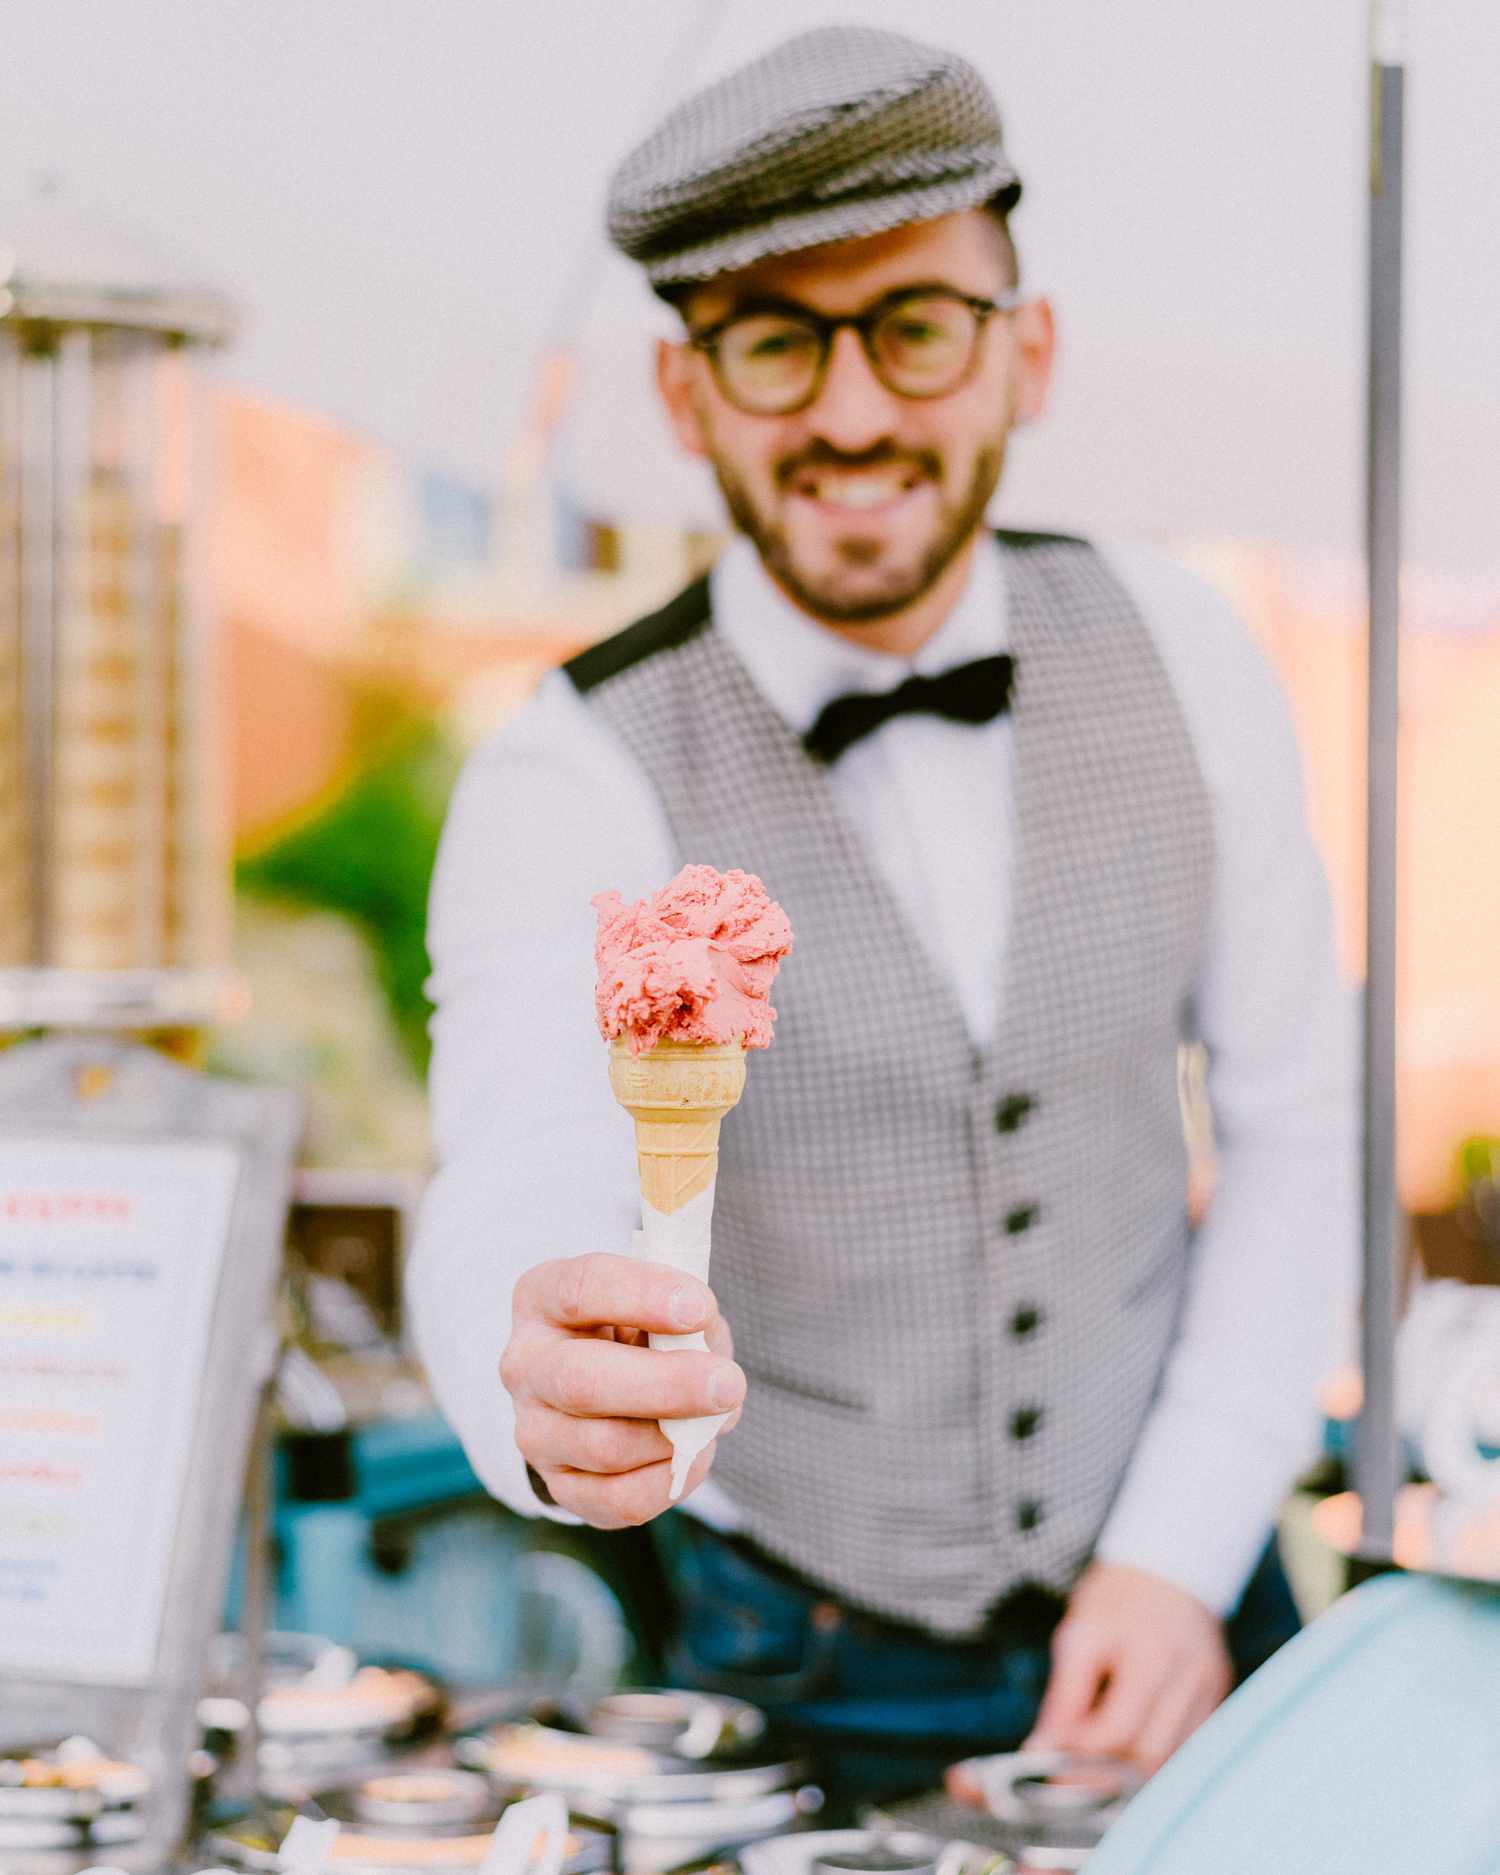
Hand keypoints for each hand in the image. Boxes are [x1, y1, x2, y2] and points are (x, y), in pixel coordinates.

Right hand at [501, 1252, 745, 1528]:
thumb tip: (714, 1367)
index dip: (643, 1296)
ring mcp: (534, 1431)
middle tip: (729, 1384)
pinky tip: (693, 1452)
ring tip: (715, 1416)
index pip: (580, 1290)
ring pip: (604, 1447)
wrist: (603, 1381)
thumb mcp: (659, 1300)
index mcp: (541, 1298)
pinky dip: (669, 1481)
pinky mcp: (559, 1485)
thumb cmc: (638, 1326)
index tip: (700, 1307)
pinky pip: (618, 1500)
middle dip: (665, 1385)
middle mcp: (525, 1365)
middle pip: (582, 1383)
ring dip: (675, 1436)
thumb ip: (687, 1320)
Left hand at [1024, 1561, 1231, 1773]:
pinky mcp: (1218, 1698)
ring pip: (1172, 1761)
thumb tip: (1041, 1749)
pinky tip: (1132, 1744)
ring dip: (1131, 1771)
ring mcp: (1209, 1689)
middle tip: (1070, 1769)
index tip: (1049, 1758)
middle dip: (1106, 1773)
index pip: (1117, 1730)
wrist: (1169, 1566)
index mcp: (1148, 1652)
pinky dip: (1156, 1755)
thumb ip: (1064, 1697)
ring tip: (1098, 1757)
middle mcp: (1186, 1675)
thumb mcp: (1079, 1633)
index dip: (1080, 1756)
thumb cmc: (1117, 1597)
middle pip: (1149, 1755)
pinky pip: (1188, 1748)